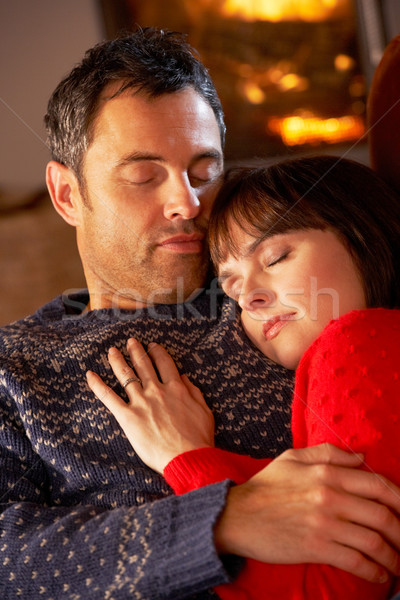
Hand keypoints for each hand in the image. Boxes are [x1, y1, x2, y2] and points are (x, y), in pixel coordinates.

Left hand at [86, 338, 214, 472]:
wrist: (188, 456)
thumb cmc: (199, 437)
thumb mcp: (204, 410)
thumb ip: (194, 391)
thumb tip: (184, 377)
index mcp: (176, 388)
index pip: (165, 363)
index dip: (158, 352)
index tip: (153, 346)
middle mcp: (157, 390)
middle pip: (144, 364)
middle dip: (136, 351)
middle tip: (131, 342)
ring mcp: (141, 402)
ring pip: (126, 375)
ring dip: (117, 360)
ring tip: (112, 351)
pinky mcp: (128, 417)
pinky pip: (109, 397)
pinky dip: (98, 385)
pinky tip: (90, 375)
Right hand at [215, 443, 399, 582]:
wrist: (236, 515)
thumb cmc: (265, 486)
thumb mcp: (292, 457)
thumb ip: (328, 453)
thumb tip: (362, 458)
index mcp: (327, 472)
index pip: (378, 485)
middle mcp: (330, 496)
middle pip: (383, 515)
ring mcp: (324, 523)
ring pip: (374, 541)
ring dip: (394, 557)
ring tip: (398, 564)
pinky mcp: (316, 547)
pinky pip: (355, 561)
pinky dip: (374, 571)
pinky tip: (380, 575)